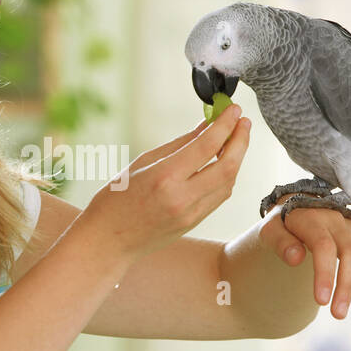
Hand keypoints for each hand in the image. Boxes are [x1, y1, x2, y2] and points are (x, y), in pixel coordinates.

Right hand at [80, 105, 250, 264]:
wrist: (107, 241)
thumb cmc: (115, 198)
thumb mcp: (142, 163)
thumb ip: (179, 145)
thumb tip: (206, 125)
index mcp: (164, 177)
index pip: (206, 146)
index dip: (225, 125)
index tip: (234, 109)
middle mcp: (181, 198)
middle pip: (227, 166)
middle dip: (240, 141)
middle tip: (243, 122)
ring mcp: (190, 214)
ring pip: (228, 183)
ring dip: (236, 158)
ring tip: (235, 139)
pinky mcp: (193, 223)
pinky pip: (219, 196)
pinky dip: (226, 176)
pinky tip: (224, 163)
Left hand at [258, 204, 350, 319]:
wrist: (296, 213)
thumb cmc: (282, 227)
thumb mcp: (270, 231)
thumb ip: (279, 242)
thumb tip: (296, 258)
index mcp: (312, 219)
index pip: (323, 246)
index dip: (325, 274)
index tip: (321, 301)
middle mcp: (338, 221)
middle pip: (350, 251)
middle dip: (347, 285)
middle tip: (338, 314)